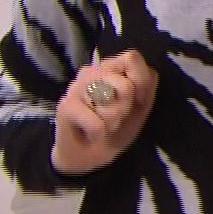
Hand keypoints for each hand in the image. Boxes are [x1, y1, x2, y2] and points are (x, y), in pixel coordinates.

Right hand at [52, 51, 157, 175]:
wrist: (89, 155)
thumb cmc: (117, 127)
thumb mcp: (141, 105)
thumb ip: (146, 84)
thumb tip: (140, 74)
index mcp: (111, 67)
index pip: (132, 58)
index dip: (141, 82)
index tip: (137, 100)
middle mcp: (92, 71)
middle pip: (125, 86)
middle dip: (126, 109)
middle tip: (115, 116)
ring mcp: (76, 87)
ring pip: (111, 106)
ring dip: (112, 123)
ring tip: (102, 124)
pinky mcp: (66, 106)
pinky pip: (96, 123)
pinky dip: (100, 134)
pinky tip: (91, 133)